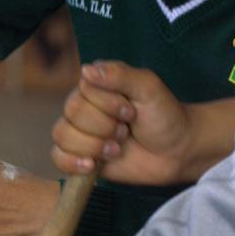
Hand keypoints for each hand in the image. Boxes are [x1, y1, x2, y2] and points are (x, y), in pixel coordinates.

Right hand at [51, 61, 234, 184]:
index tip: (131, 112)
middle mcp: (84, 107)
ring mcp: (80, 133)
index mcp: (96, 86)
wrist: (176, 151)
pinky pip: (57, 158)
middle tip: (126, 131)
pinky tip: (92, 165)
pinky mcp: (80, 157)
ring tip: (117, 149)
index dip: (106, 105)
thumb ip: (119, 75)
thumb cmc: (165, 116)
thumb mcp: (149, 88)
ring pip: (63, 135)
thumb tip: (86, 70)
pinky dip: (72, 163)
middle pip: (71, 114)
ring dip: (93, 146)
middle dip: (104, 127)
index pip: (82, 91)